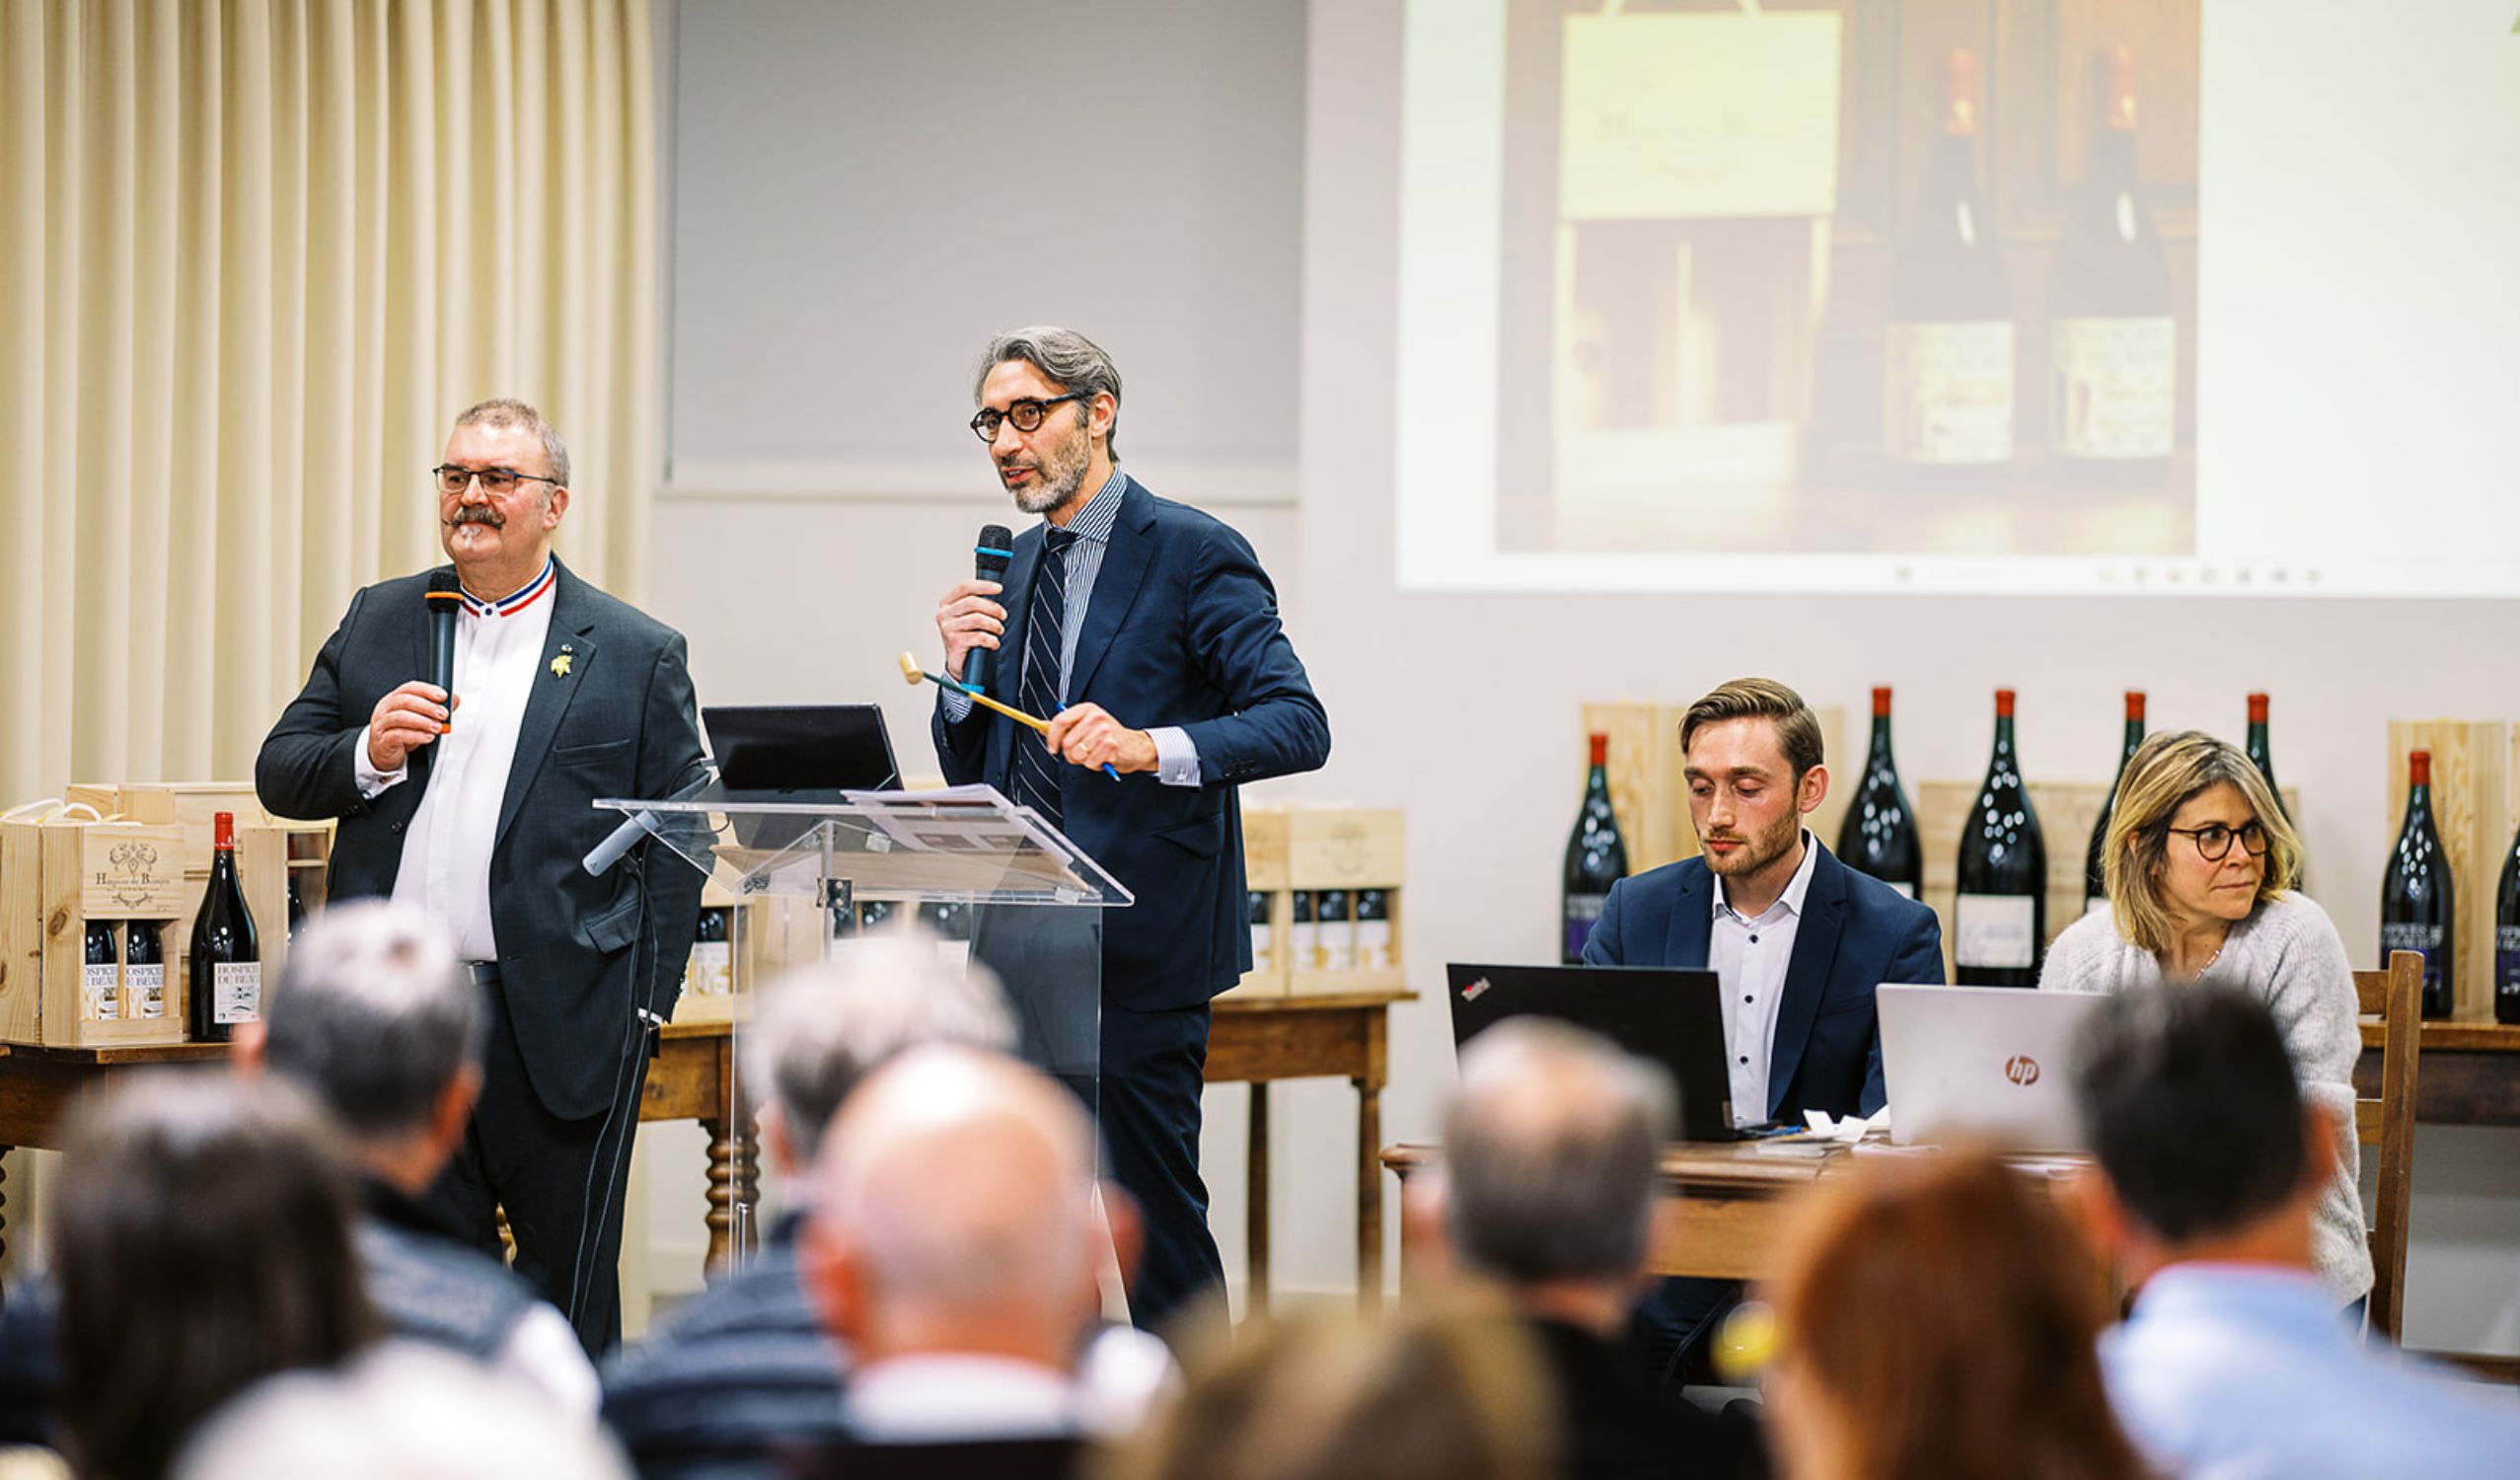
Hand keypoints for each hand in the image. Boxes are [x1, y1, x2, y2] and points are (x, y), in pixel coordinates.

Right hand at [367, 682, 457, 770]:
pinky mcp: (382, 740)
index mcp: (395, 698)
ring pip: (400, 717)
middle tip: (444, 714)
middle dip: (427, 707)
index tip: (443, 696)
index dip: (427, 690)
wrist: (384, 752)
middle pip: (405, 701)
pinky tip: (428, 737)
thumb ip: (436, 708)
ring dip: (422, 722)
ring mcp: (381, 724)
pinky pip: (398, 735)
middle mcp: (386, 708)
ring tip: (438, 727)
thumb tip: (455, 700)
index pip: (410, 688)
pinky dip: (415, 736)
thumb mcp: (420, 718)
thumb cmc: (401, 731)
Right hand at [935, 579, 1005, 683]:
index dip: (984, 586)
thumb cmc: (965, 636)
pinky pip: (979, 637)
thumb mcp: (967, 616)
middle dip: (993, 608)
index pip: (965, 587)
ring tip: (999, 630)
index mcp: (947, 603)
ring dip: (994, 625)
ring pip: (977, 619)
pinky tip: (993, 643)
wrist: (959, 661)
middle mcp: (944, 614)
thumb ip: (976, 603)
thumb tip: (995, 592)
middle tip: (1003, 615)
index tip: (999, 588)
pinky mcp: (954, 642)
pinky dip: (991, 640)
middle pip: (973, 602)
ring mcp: (948, 628)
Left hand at [1040, 702, 1155, 774]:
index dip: (1052, 738)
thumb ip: (1064, 726)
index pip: (1059, 721)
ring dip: (1082, 760)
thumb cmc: (1107, 736)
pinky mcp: (1111, 746)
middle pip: (1066, 742)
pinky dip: (1093, 765)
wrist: (1134, 746)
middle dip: (1069, 753)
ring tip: (1093, 754)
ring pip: (1076, 754)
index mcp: (1087, 709)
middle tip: (1081, 752)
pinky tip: (1102, 758)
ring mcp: (1104, 731)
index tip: (1052, 748)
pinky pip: (1089, 763)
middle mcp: (1095, 717)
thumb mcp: (1085, 725)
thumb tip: (1040, 727)